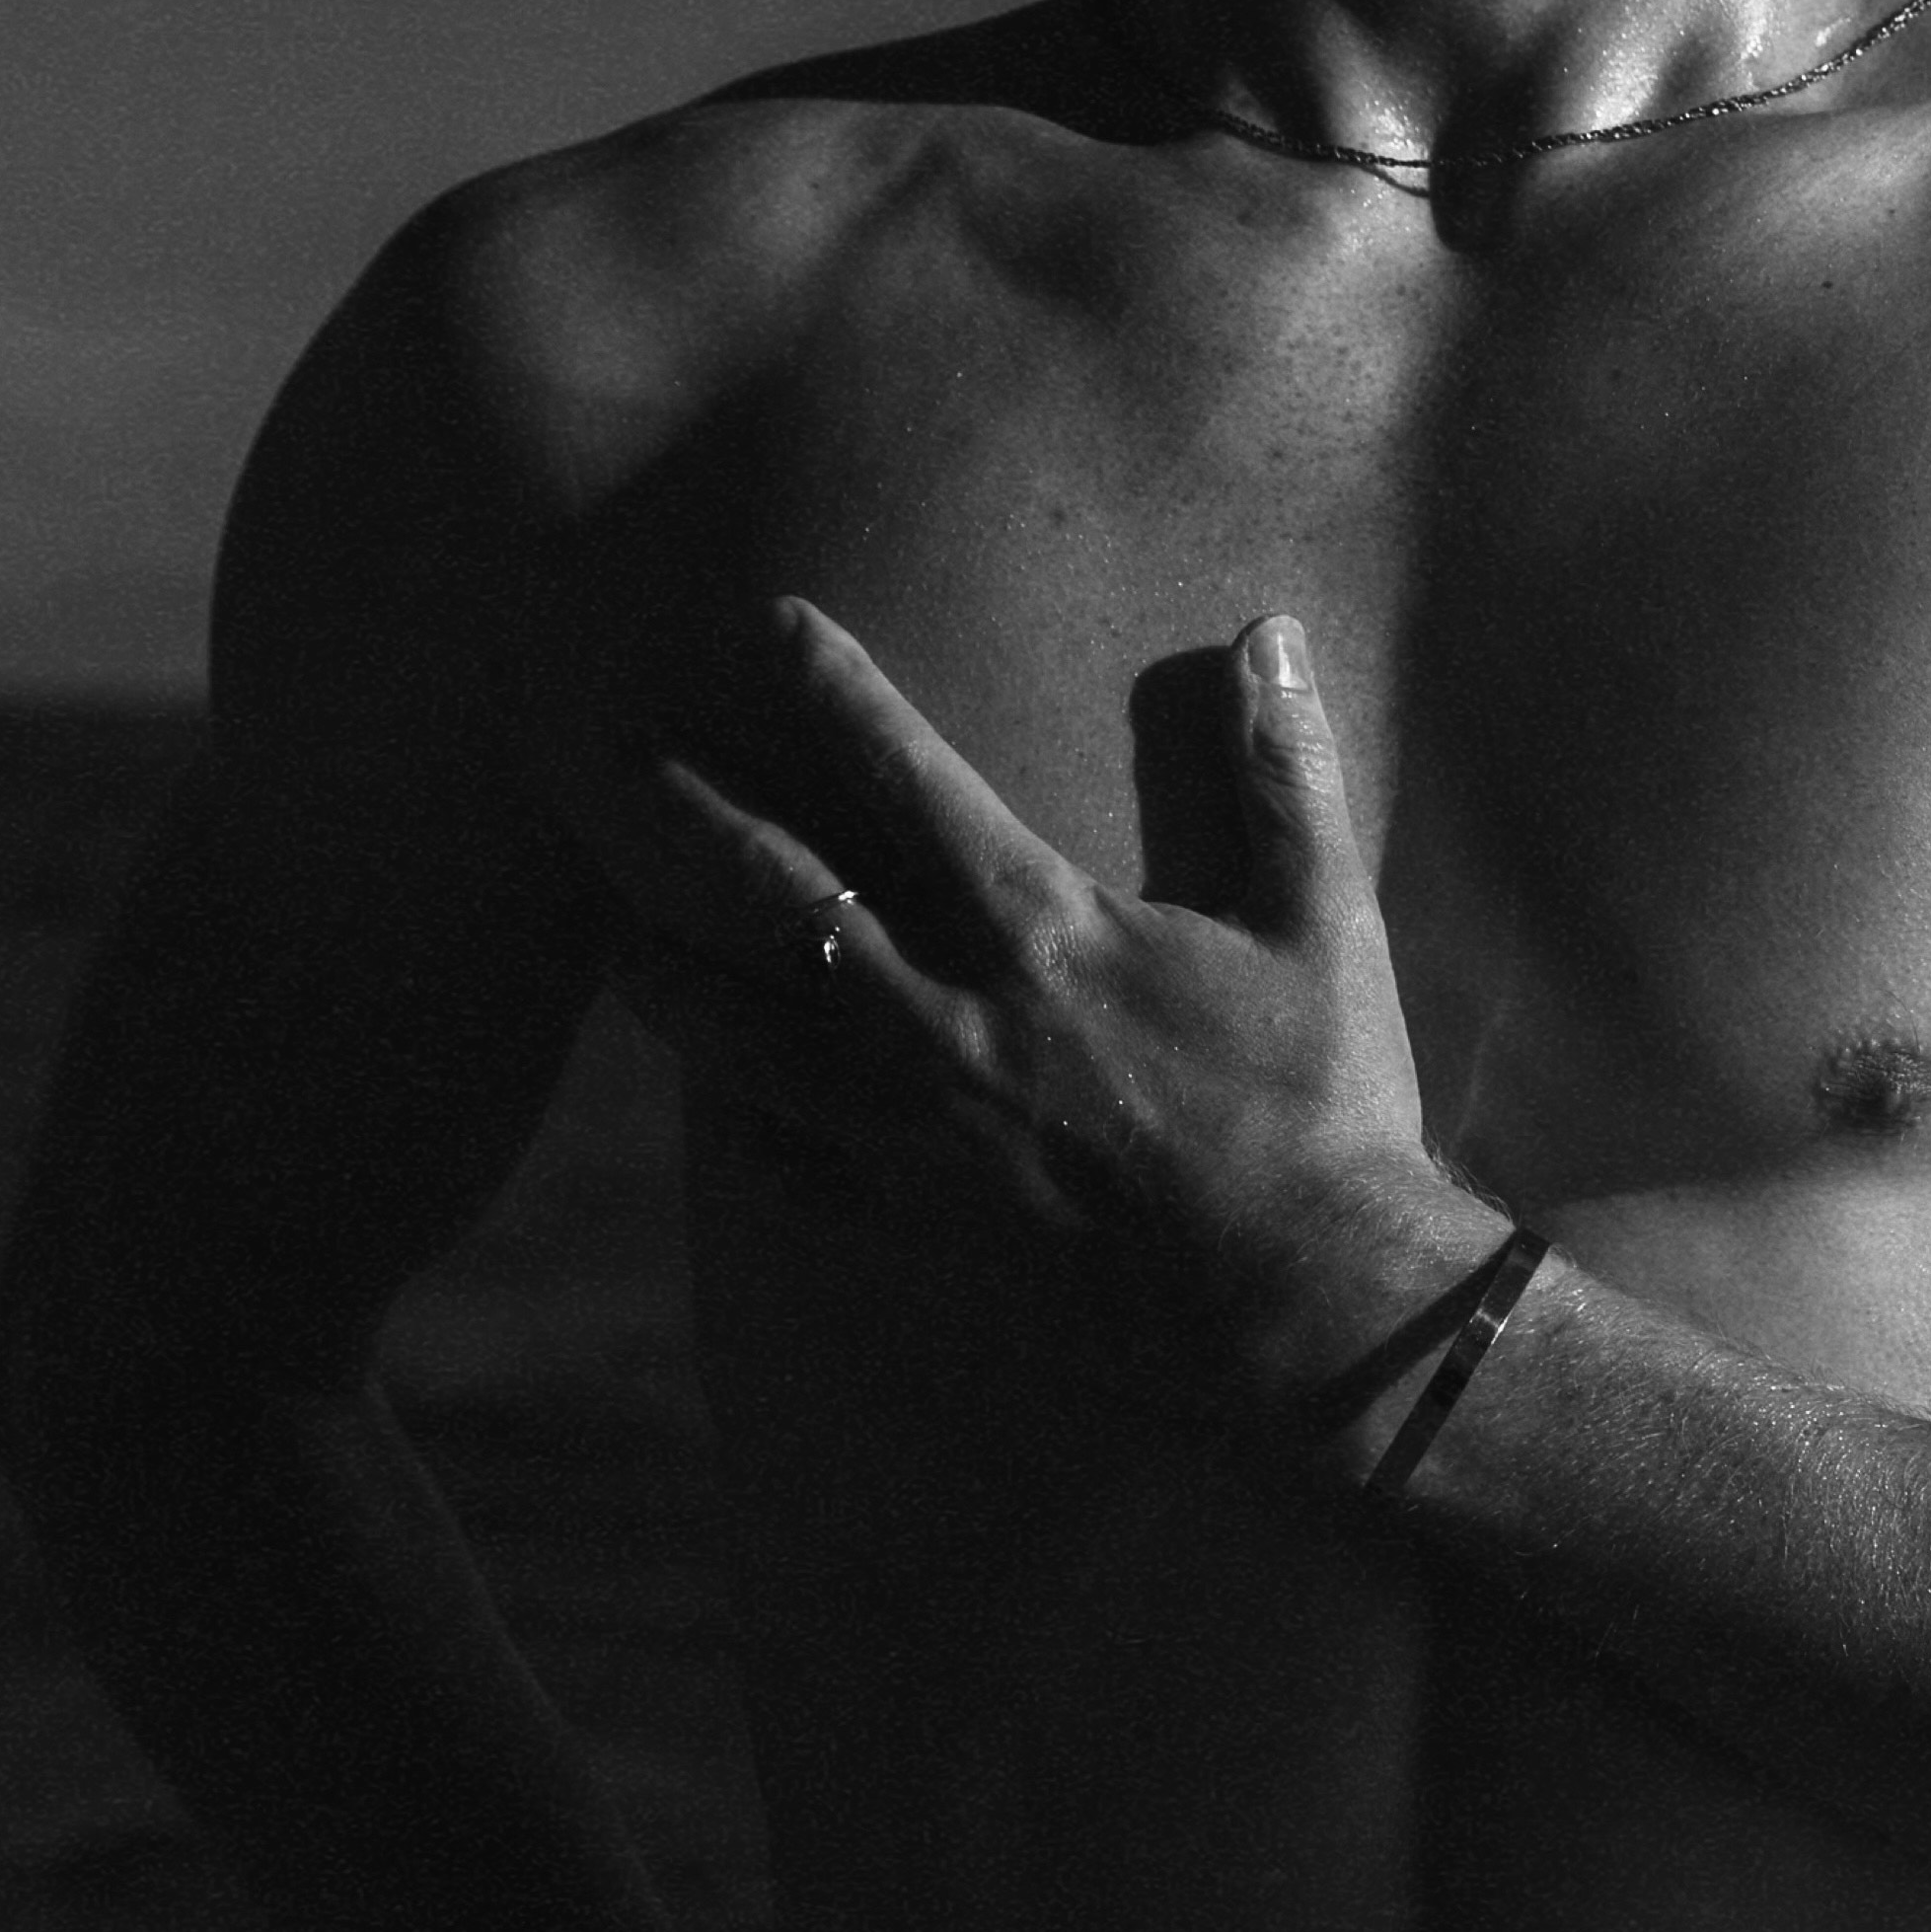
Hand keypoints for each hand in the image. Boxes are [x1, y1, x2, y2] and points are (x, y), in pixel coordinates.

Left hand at [583, 603, 1451, 1386]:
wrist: (1310, 1305)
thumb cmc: (1322, 1106)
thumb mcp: (1323, 920)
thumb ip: (1283, 770)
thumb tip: (1267, 630)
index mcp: (1043, 933)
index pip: (907, 778)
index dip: (831, 691)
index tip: (769, 625)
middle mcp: (950, 1023)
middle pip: (781, 899)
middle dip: (688, 819)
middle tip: (607, 764)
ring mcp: (918, 1135)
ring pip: (750, 1043)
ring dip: (671, 981)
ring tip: (610, 940)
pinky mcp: (919, 1228)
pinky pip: (793, 1170)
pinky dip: (742, 1125)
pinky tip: (712, 1100)